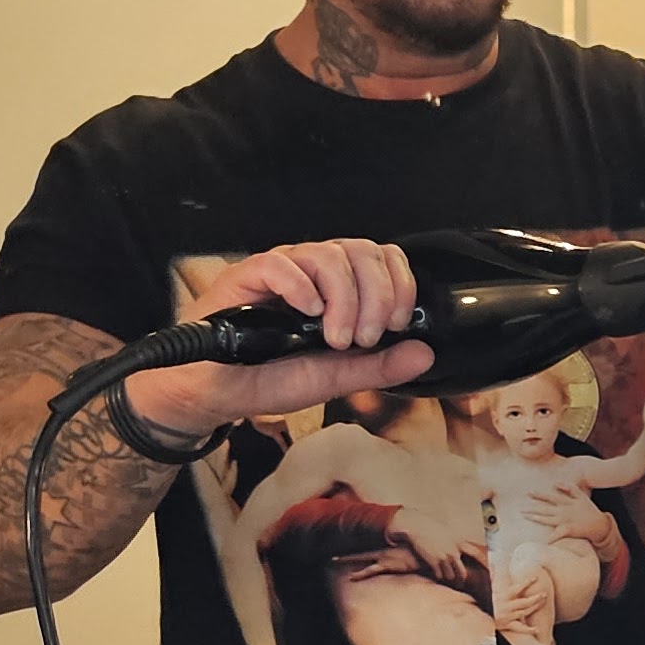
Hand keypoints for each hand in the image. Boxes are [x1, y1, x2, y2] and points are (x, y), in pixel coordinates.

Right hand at [127, 239, 428, 440]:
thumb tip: (425, 352)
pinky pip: (280, 262)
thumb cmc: (272, 378)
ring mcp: (281, 270)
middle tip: (364, 338)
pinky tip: (308, 314)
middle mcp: (313, 271)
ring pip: (327, 255)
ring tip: (335, 339)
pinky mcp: (247, 275)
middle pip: (361, 251)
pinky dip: (301, 287)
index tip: (396, 325)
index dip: (399, 284)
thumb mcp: (336, 377)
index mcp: (339, 287)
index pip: (383, 257)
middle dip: (376, 296)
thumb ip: (379, 365)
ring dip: (344, 298)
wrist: (220, 393)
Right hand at [394, 498, 488, 584]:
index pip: (477, 555)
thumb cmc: (431, 527)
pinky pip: (439, 576)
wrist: (417, 526)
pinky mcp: (434, 561)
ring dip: (447, 579)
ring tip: (444, 577)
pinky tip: (435, 574)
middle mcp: (454, 551)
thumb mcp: (449, 532)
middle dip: (460, 580)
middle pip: (462, 573)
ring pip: (450, 577)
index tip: (488, 571)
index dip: (484, 564)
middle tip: (459, 583)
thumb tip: (460, 549)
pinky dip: (438, 577)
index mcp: (460, 543)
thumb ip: (456, 542)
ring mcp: (444, 557)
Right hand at [494, 559, 556, 642]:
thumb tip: (495, 561)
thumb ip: (494, 574)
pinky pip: (519, 628)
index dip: (526, 583)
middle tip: (544, 594)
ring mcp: (508, 616)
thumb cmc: (486, 600)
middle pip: (524, 602)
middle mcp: (506, 606)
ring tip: (543, 602)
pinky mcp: (507, 625)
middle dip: (535, 598)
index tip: (535, 578)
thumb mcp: (490, 587)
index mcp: (503, 596)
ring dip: (534, 608)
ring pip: (524, 612)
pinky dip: (528, 629)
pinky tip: (536, 629)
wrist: (479, 617)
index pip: (517, 588)